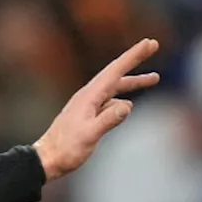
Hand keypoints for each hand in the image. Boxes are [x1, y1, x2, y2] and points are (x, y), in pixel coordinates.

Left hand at [33, 38, 159, 180]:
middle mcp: (89, 96)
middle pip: (117, 73)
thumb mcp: (89, 135)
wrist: (47, 159)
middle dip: (136, 60)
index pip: (116, 71)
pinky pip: (109, 101)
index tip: (150, 43)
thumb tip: (128, 106)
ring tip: (154, 78)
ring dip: (134, 81)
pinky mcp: (88, 115)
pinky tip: (128, 106)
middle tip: (153, 45)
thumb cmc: (66, 149)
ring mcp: (88, 105)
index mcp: (90, 96)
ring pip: (115, 88)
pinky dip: (122, 98)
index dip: (134, 56)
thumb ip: (108, 121)